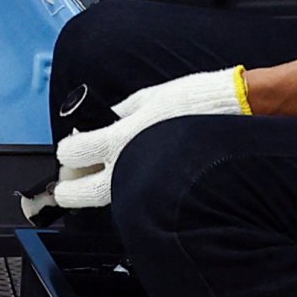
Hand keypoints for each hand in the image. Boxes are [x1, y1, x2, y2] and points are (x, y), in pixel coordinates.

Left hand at [49, 66, 247, 210]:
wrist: (234, 115)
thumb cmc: (194, 101)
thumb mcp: (146, 97)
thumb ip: (119, 113)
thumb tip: (103, 120)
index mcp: (119, 139)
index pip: (74, 155)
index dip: (66, 152)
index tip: (67, 149)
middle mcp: (129, 165)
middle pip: (85, 192)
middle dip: (68, 191)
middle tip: (63, 188)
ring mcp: (149, 182)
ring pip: (110, 199)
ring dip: (97, 192)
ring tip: (93, 184)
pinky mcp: (166, 190)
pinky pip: (136, 196)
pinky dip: (126, 191)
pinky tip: (127, 182)